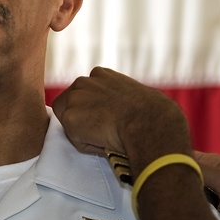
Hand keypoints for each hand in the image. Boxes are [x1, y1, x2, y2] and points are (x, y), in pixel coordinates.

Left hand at [52, 67, 190, 156]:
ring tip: (107, 135)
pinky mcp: (70, 116)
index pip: (84, 92)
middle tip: (105, 130)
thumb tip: (119, 111)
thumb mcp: (132, 94)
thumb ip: (116, 97)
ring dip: (84, 131)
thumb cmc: (149, 112)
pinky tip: (104, 141)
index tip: (105, 119)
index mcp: (100, 74)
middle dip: (84, 119)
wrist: (147, 120)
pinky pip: (75, 138)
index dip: (92, 110)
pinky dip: (87, 144)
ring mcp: (75, 97)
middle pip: (71, 105)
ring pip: (71, 121)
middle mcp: (84, 81)